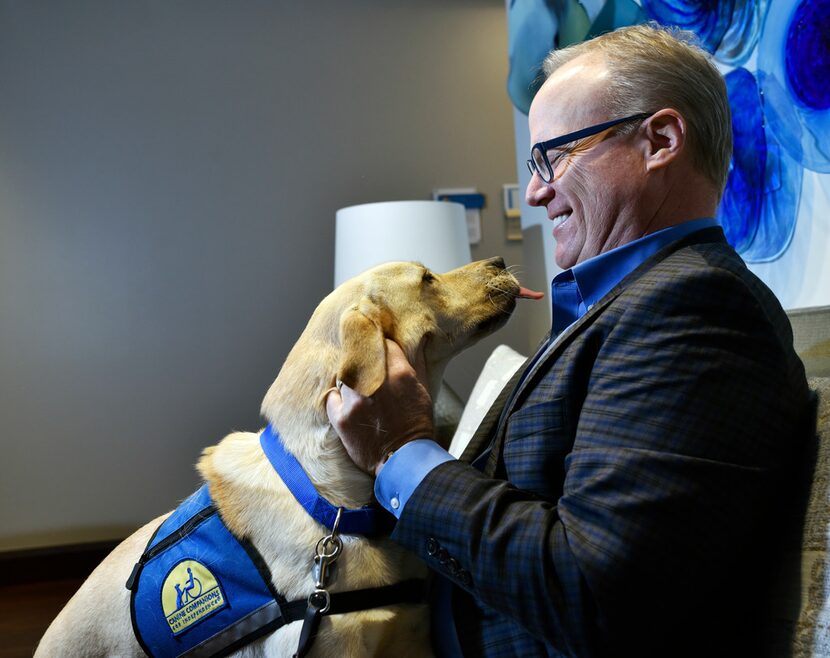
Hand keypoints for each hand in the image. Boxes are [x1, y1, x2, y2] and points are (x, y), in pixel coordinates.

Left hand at [326, 338, 434, 476]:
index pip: (383, 344)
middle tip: (365, 366)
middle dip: (363, 359)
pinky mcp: (342, 418)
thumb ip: (418, 363)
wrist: (404, 459)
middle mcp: (376, 383)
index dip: (382, 348)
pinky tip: (346, 404)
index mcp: (400, 373)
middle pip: (359, 356)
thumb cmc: (416, 425)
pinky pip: (331, 396)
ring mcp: (356, 400)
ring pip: (344, 374)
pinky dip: (337, 399)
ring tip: (358, 389)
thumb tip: (417, 342)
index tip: (380, 352)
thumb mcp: (424, 390)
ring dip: (350, 379)